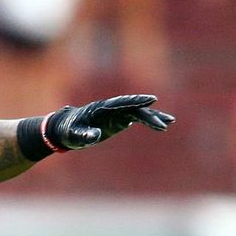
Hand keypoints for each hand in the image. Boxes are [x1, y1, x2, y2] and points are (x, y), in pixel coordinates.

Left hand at [47, 95, 174, 149]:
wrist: (66, 129)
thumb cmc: (68, 131)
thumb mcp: (73, 135)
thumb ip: (83, 135)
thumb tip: (95, 136)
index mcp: (101, 108)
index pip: (122, 103)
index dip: (137, 101)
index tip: (152, 100)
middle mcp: (112, 108)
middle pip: (134, 108)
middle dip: (149, 114)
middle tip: (164, 122)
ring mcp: (117, 113)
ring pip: (139, 112)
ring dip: (153, 117)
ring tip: (169, 122)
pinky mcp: (120, 119)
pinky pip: (138, 118)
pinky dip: (149, 121)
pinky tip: (162, 125)